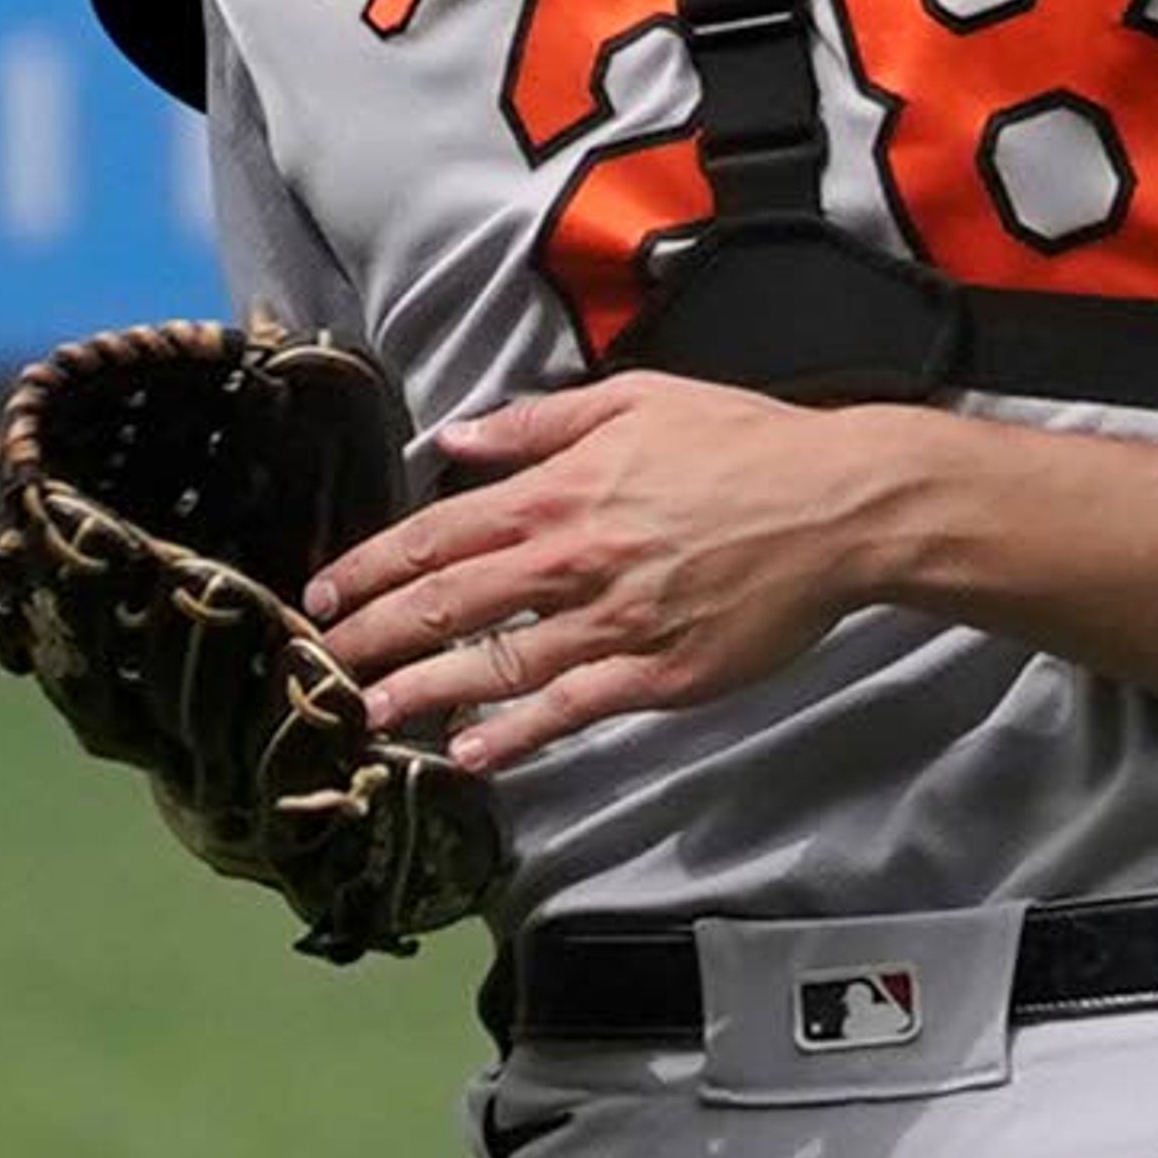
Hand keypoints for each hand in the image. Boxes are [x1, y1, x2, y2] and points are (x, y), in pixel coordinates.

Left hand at [305, 373, 904, 771]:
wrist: (838, 504)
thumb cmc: (742, 442)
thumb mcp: (635, 400)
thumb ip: (536, 423)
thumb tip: (453, 439)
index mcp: (561, 492)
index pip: (436, 536)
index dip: (369, 569)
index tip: (321, 596)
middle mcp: (573, 560)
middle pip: (446, 606)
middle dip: (371, 637)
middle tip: (319, 666)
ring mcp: (614, 624)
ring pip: (495, 666)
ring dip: (422, 693)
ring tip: (369, 715)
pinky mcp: (658, 673)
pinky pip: (570, 710)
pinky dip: (515, 737)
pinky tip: (470, 756)